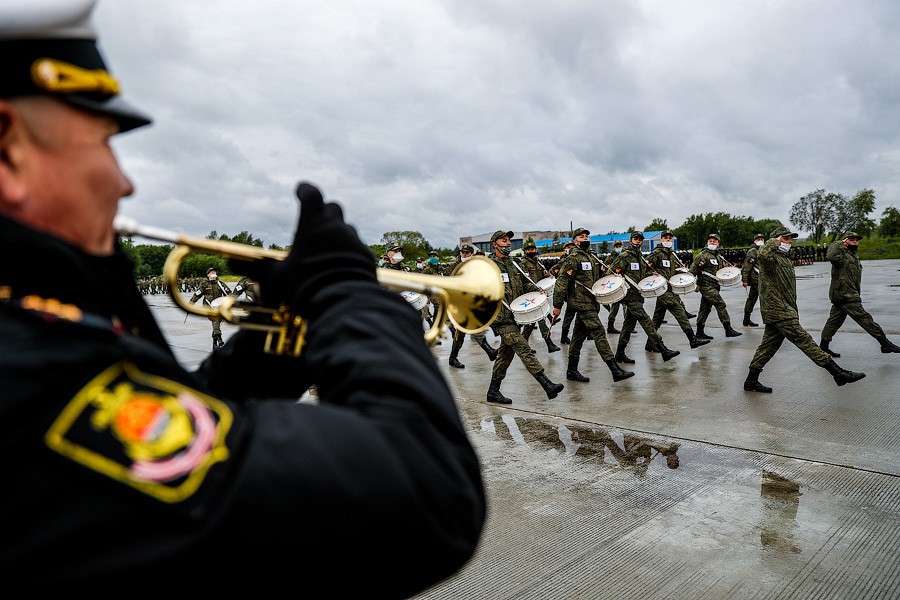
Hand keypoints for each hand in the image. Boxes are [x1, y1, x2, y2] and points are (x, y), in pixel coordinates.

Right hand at [229, 182, 375, 311]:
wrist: (342, 302)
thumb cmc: (304, 285)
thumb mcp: (276, 278)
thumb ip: (256, 268)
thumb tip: (230, 261)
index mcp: (313, 224)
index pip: (312, 194)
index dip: (305, 190)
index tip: (300, 190)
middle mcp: (336, 227)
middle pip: (332, 208)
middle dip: (323, 212)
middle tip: (315, 221)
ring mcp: (353, 241)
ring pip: (346, 228)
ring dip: (337, 233)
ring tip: (325, 249)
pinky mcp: (366, 256)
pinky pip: (357, 248)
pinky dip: (348, 252)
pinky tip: (340, 266)